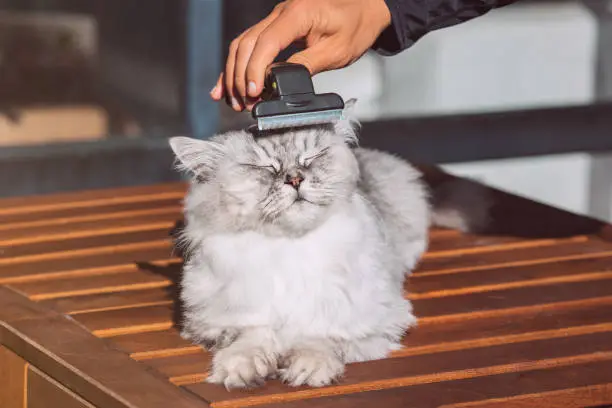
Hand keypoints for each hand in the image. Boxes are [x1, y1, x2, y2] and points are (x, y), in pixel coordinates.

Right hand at [210, 0, 391, 110]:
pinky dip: (237, 66)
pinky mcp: (275, 27)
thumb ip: (306, 65)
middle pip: (246, 44)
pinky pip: (249, 44)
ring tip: (235, 101)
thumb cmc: (356, 26)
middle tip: (244, 104)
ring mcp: (276, 18)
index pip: (266, 42)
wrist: (365, 7)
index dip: (255, 69)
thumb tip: (280, 82)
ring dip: (234, 73)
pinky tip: (226, 85)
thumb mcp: (337, 51)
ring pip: (242, 44)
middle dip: (240, 77)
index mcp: (298, 14)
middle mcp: (281, 13)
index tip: (253, 92)